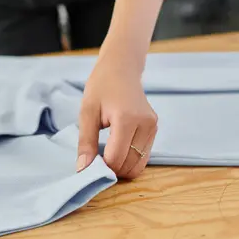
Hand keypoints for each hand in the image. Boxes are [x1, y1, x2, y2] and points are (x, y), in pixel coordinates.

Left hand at [77, 43, 157, 178]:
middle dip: (112, 169)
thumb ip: (86, 142)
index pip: (116, 158)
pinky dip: (129, 160)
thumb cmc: (101, 86)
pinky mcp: (154, 129)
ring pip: (139, 165)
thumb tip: (83, 170)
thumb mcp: (87, 113)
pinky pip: (143, 156)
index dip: (101, 166)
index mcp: (127, 119)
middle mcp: (146, 124)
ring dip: (121, 167)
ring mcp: (153, 127)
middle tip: (96, 159)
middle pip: (129, 164)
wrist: (121, 68)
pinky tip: (116, 150)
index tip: (89, 162)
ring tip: (105, 154)